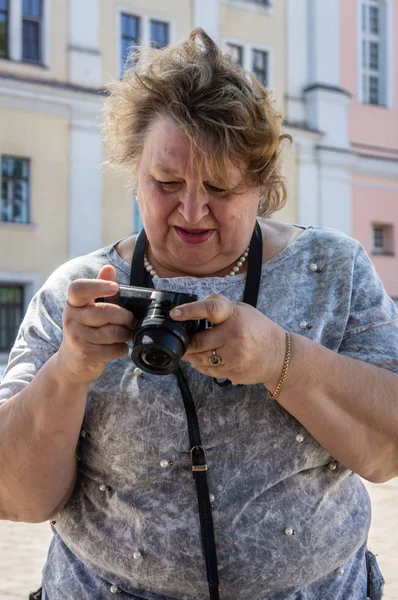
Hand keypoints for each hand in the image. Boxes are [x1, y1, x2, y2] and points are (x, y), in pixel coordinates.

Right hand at [55, 266, 135, 385]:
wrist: (72, 363)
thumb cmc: (85, 330)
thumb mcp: (88, 308)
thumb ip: (100, 288)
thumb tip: (109, 268)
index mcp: (73, 304)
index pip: (79, 289)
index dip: (98, 285)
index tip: (116, 287)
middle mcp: (71, 319)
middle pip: (106, 312)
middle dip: (126, 317)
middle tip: (132, 320)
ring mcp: (77, 338)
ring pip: (114, 333)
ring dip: (126, 334)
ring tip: (126, 333)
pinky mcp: (86, 354)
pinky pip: (115, 349)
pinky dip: (122, 348)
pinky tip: (118, 347)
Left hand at [170, 294, 285, 386]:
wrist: (279, 355)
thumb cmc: (257, 328)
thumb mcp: (241, 309)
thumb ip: (218, 305)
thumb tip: (192, 308)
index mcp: (235, 315)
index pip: (210, 309)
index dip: (189, 311)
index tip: (175, 314)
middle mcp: (235, 336)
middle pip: (198, 342)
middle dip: (186, 343)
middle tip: (181, 340)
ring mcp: (234, 357)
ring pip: (200, 359)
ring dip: (191, 355)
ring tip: (191, 350)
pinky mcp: (233, 372)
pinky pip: (208, 370)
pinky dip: (201, 365)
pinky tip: (204, 359)